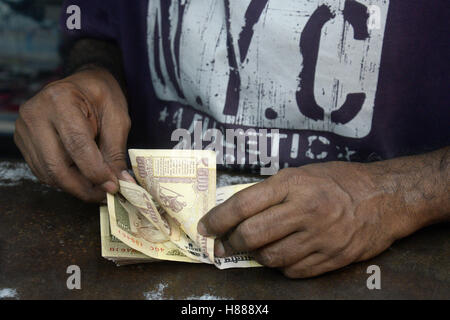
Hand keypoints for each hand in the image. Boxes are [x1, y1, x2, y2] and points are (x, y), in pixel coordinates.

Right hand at [14, 67, 133, 201]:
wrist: (84, 83)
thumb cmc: (102, 96)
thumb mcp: (117, 118)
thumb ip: (116, 151)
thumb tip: (120, 182)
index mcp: (60, 100)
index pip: (76, 145)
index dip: (95, 171)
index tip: (113, 186)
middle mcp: (36, 114)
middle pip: (56, 165)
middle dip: (83, 187)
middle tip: (105, 194)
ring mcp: (25, 128)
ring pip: (47, 173)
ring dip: (75, 187)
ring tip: (97, 187)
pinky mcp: (24, 141)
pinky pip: (43, 171)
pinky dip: (64, 180)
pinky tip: (82, 178)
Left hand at [198, 162, 417, 277]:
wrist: (384, 197)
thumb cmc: (339, 181)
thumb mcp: (301, 174)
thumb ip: (270, 192)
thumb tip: (236, 211)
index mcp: (292, 184)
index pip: (243, 204)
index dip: (218, 219)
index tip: (205, 228)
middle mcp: (304, 210)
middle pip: (252, 235)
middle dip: (230, 243)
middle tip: (222, 245)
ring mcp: (319, 237)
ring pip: (270, 258)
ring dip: (256, 255)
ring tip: (256, 247)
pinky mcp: (332, 258)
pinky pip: (293, 271)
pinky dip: (281, 266)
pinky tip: (283, 255)